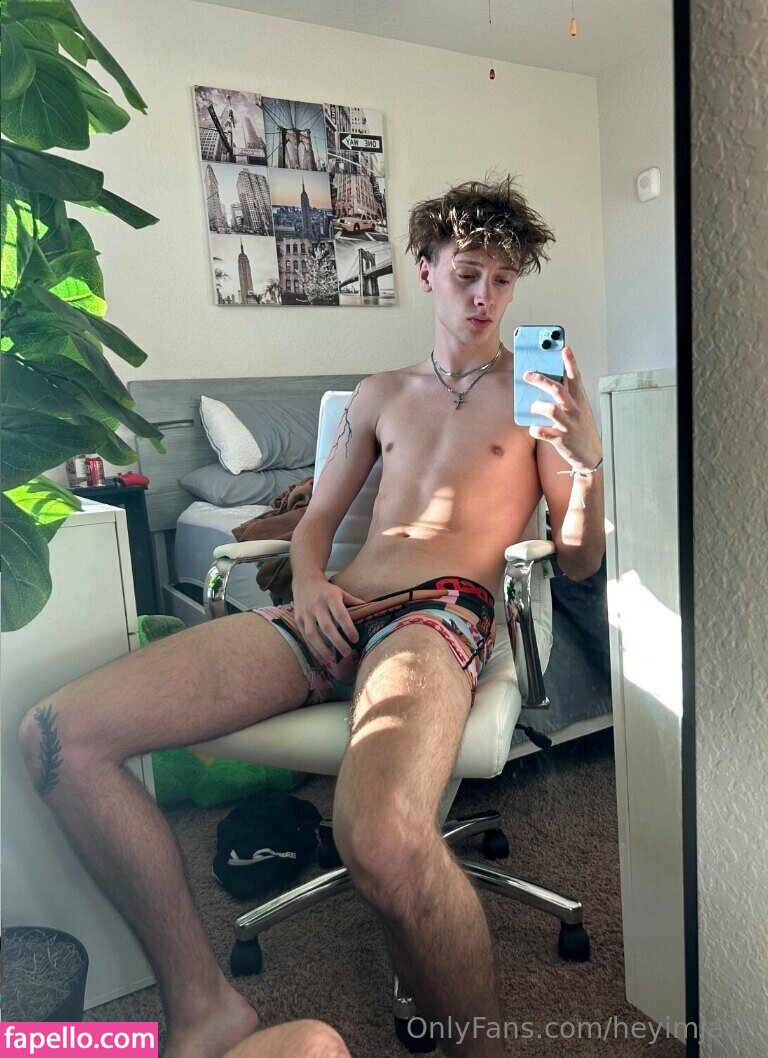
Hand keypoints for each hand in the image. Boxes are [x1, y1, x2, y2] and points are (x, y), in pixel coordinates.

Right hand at [291, 576, 365, 664]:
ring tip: (332, 661)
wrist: (304, 581)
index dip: (348, 628)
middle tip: (347, 653)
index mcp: (330, 597)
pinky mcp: (298, 620)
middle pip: (327, 627)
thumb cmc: (326, 590)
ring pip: (313, 634)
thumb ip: (353, 601)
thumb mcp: (340, 591)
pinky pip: (305, 637)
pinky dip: (313, 649)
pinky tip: (321, 658)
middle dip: (337, 642)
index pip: (340, 614)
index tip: (356, 639)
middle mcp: (317, 605)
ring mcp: (306, 613)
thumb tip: (372, 607)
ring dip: (322, 649)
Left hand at [525, 346, 601, 471]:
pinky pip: (545, 433)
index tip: (565, 349)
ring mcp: (568, 425)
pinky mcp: (562, 439)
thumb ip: (566, 396)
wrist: (590, 456)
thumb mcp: (578, 409)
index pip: (575, 378)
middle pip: (558, 390)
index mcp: (579, 400)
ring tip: (532, 407)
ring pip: (552, 410)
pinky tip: (533, 428)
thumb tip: (547, 381)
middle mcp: (575, 410)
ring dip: (538, 407)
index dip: (570, 363)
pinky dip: (537, 430)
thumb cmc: (580, 429)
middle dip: (541, 380)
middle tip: (527, 375)